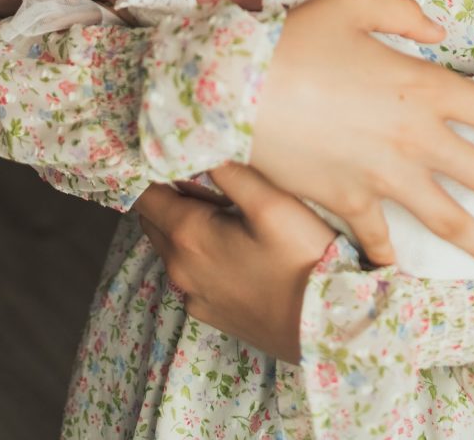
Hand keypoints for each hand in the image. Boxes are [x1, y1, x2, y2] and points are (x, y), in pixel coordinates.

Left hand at [136, 165, 333, 362]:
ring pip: (171, 247)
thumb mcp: (271, 203)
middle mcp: (180, 269)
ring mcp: (193, 296)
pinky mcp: (210, 314)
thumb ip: (230, 170)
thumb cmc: (303, 259)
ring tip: (225, 210)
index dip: (152, 170)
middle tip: (206, 179)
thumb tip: (200, 144)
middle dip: (167, 194)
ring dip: (184, 224)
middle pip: (153, 220)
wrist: (329, 328)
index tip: (170, 154)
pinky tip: (235, 247)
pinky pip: (190, 273)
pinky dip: (199, 253)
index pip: (144, 194)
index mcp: (188, 235)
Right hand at [251, 0, 473, 272]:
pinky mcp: (348, 200)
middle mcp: (416, 138)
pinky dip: (389, 252)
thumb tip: (437, 31)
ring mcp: (384, 177)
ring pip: (448, 219)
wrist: (239, 87)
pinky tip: (399, 265)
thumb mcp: (353, 1)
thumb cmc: (296, 37)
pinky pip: (378, 235)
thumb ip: (404, 12)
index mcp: (425, 87)